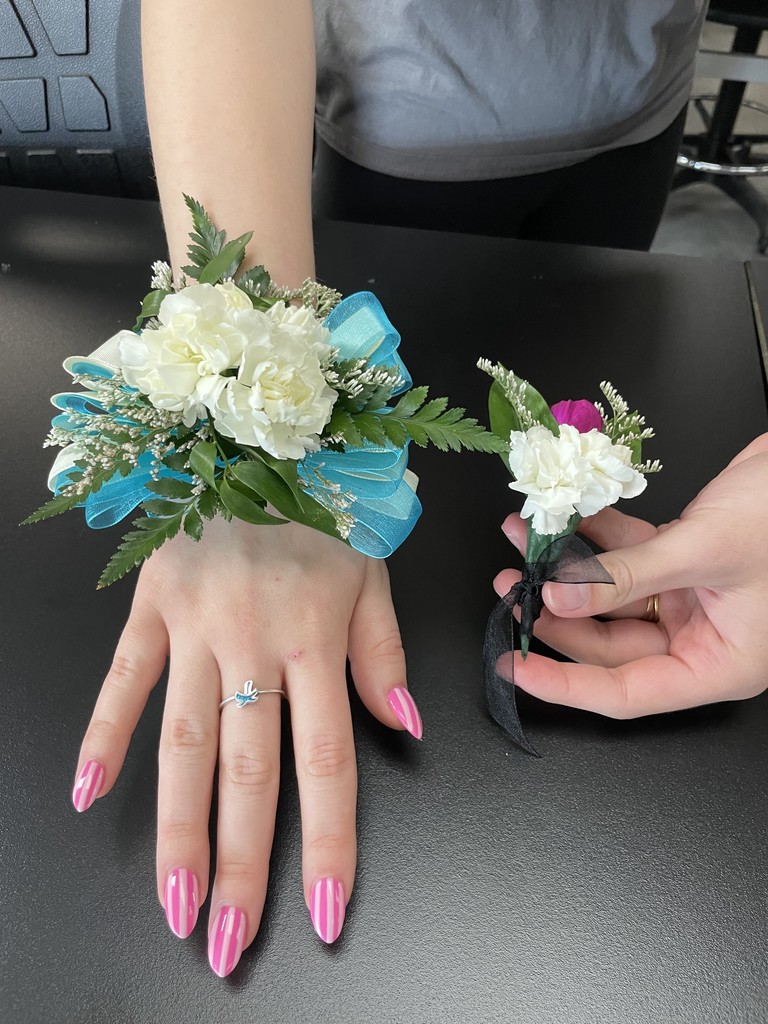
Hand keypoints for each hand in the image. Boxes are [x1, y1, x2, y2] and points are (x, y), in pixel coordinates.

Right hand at [70, 517, 421, 974]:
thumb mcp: (375, 570)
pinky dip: (104, 731)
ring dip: (176, 826)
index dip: (327, 844)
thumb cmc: (327, 504)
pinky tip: (87, 792)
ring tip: (172, 901)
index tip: (322, 912)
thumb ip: (385, 654)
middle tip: (225, 941)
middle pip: (248, 771)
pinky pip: (124, 675)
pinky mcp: (152, 602)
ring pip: (184, 741)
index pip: (327, 764)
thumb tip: (402, 728)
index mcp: (320, 638)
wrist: (267, 429)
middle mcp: (257, 641)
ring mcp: (198, 624)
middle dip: (240, 864)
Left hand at [493, 434, 767, 717]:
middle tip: (511, 588)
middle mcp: (701, 638)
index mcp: (718, 664)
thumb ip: (626, 577)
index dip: (565, 685)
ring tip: (522, 544)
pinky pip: (627, 557)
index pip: (626, 693)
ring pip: (611, 598)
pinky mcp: (683, 560)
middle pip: (608, 644)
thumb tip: (558, 599)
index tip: (514, 667)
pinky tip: (560, 520)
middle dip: (555, 615)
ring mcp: (690, 599)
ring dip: (566, 572)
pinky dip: (593, 539)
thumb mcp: (704, 550)